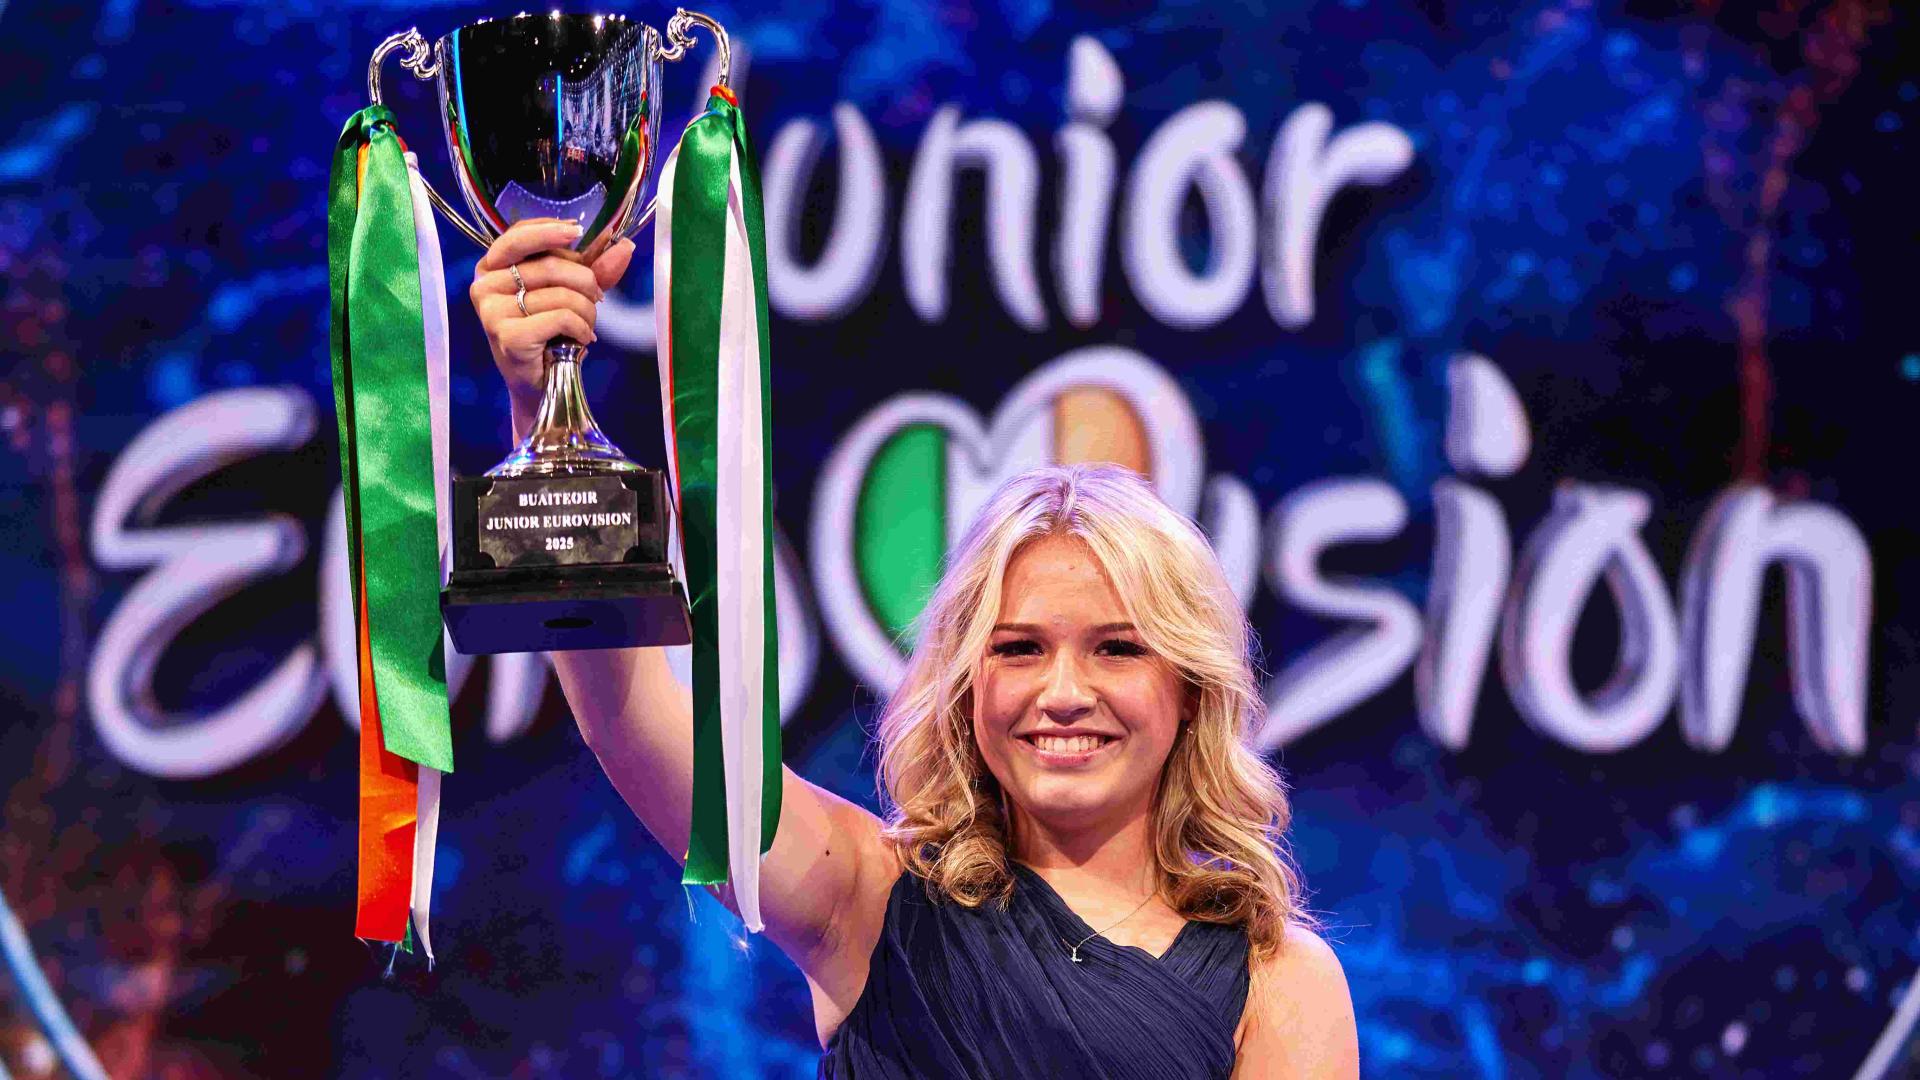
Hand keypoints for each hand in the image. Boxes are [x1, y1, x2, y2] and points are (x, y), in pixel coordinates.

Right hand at [469, 218, 637, 413]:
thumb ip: (595, 267)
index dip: (550, 230)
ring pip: (561, 294)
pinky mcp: (508, 336)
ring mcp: (492, 312)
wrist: (541, 381)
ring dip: (588, 310)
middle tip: (597, 298)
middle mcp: (485, 285)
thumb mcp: (571, 290)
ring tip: (586, 324)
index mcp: (492, 267)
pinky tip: (581, 339)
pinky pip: (561, 317)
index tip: (577, 232)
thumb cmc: (551, 331)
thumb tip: (625, 246)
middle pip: (550, 265)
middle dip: (586, 281)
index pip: (519, 235)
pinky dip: (582, 328)